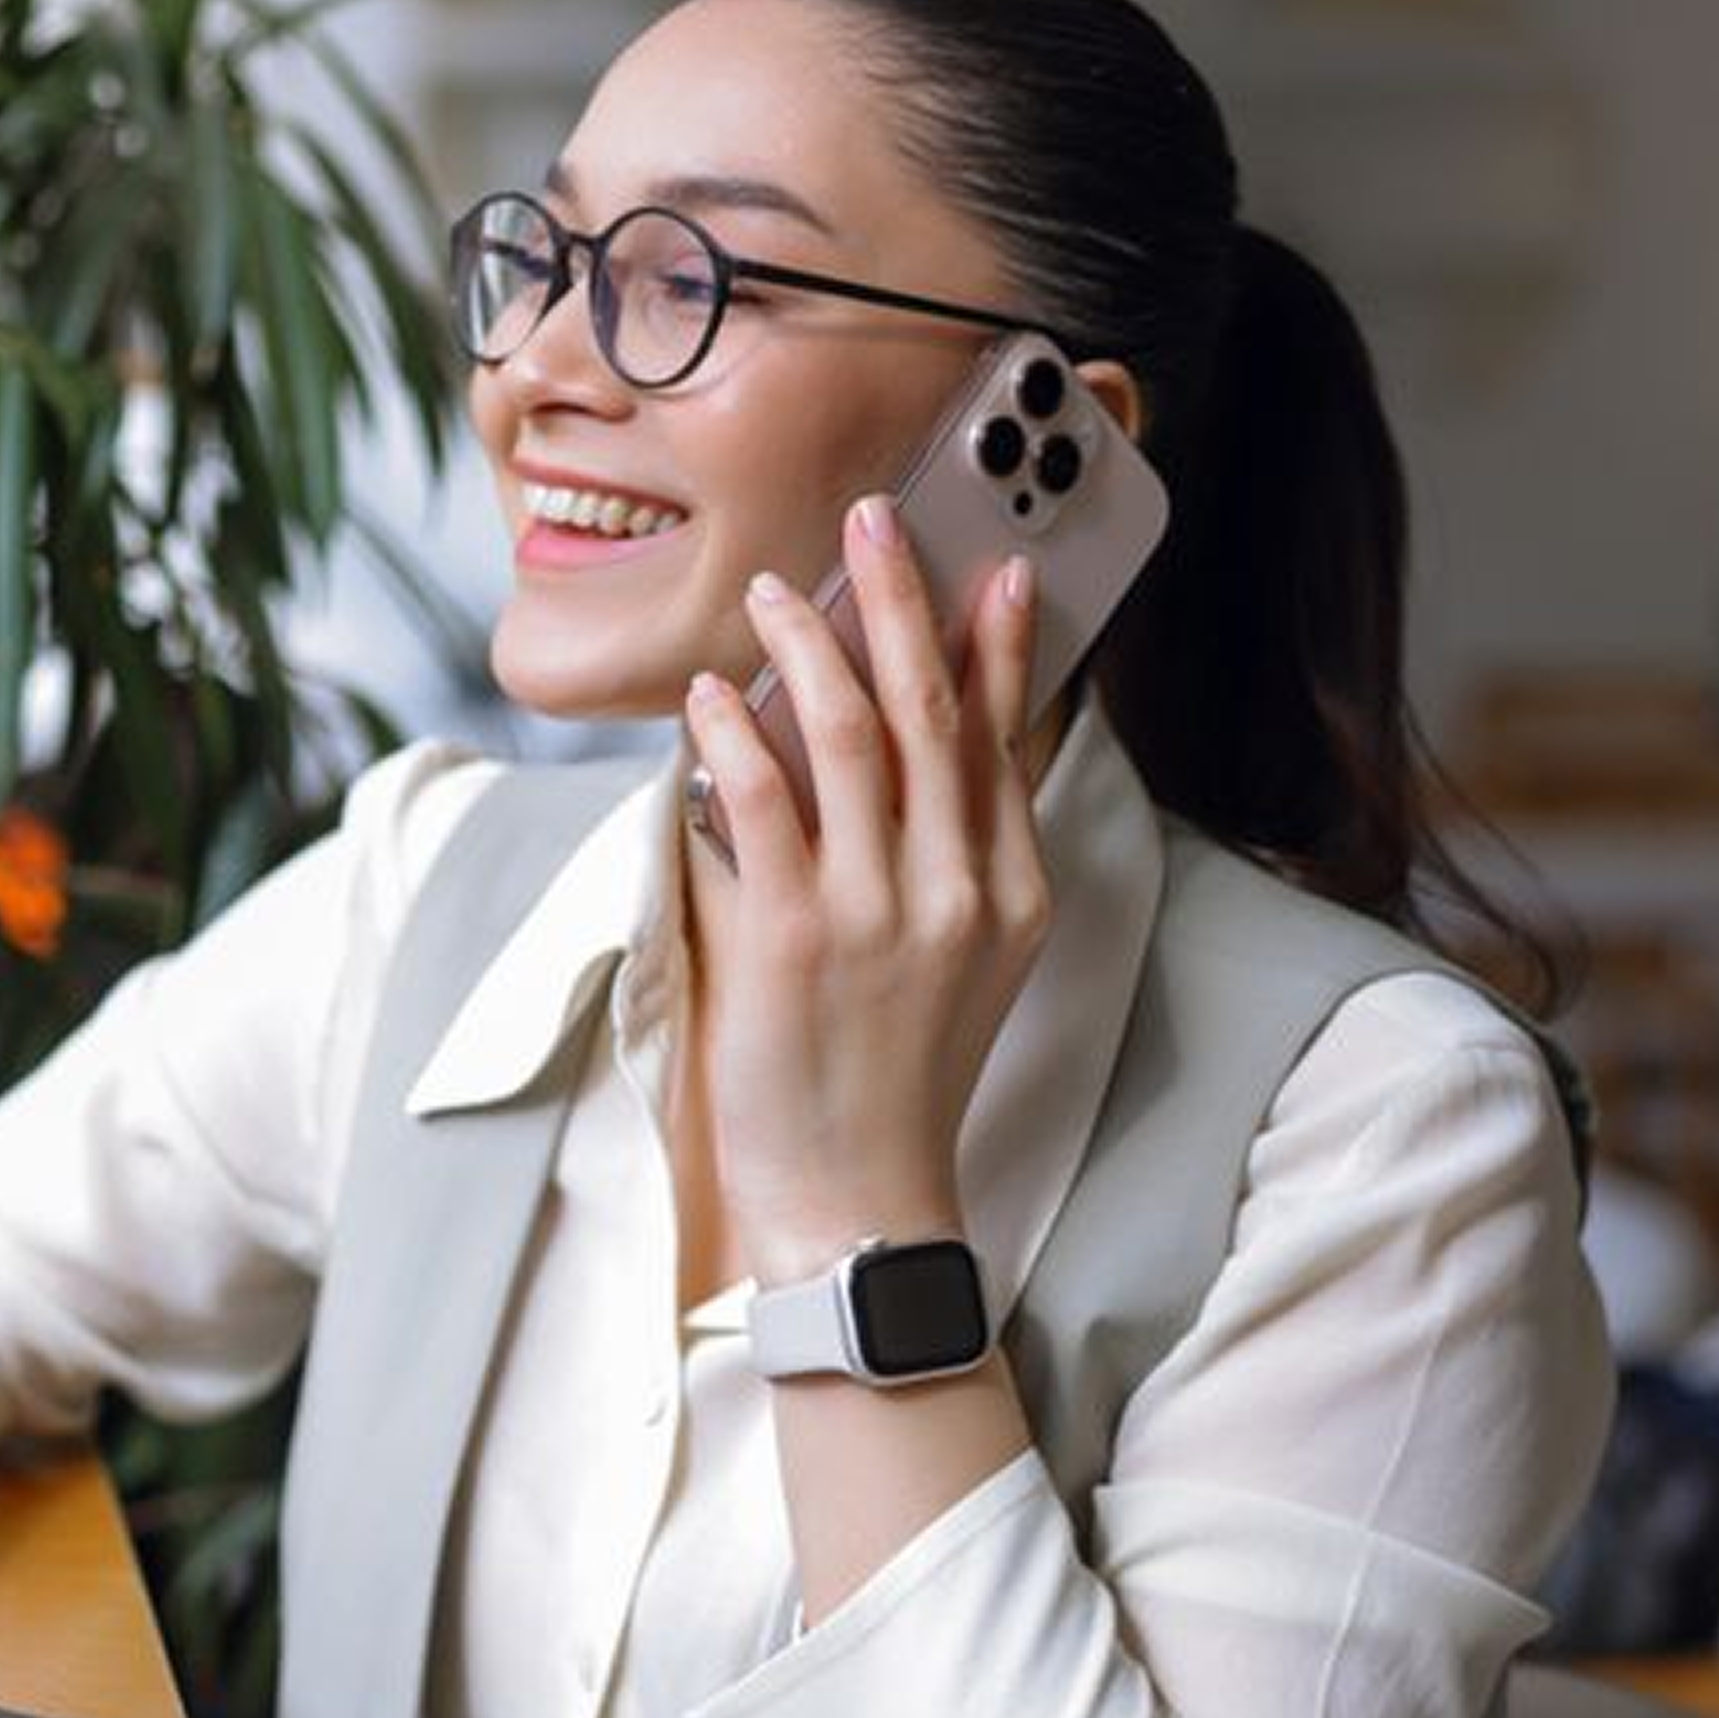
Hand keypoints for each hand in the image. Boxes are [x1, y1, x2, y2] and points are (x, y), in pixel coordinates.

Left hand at [684, 496, 1052, 1276]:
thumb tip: (916, 748)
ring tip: (768, 595)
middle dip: (898, 599)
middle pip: (930, 708)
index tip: (997, 564)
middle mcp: (957, 890)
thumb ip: (956, 857)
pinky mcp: (791, 935)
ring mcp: (877, 911)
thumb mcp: (970, 964)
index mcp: (1013, 892)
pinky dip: (730, 735)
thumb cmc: (897, 1076)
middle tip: (871, 521)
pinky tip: (706, 698)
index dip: (999, 643)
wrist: (858, 1196)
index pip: (1006, 737)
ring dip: (802, 646)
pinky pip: (759, 801)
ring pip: (844, 734)